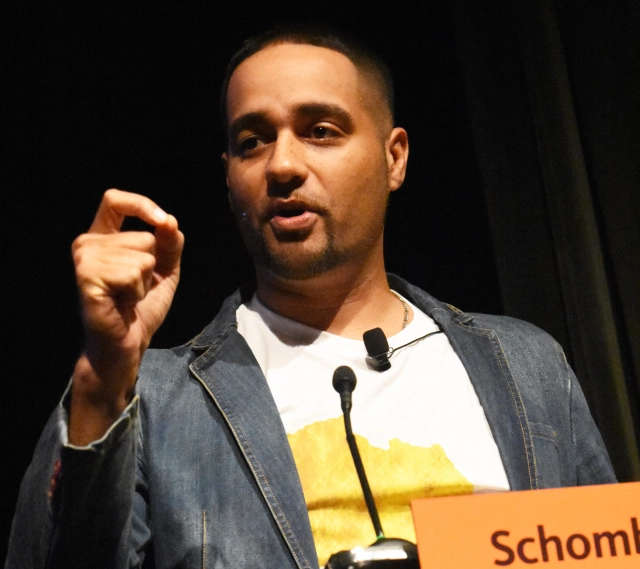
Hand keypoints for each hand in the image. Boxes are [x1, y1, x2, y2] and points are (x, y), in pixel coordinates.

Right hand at [70, 189, 183, 443]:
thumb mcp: (164, 271)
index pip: (115, 201)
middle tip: (135, 288)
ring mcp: (84, 259)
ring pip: (143, 255)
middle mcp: (88, 243)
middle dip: (153, 266)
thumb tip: (170, 220)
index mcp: (103, 237)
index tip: (163, 220)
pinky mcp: (87, 277)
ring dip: (144, 282)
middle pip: (143, 236)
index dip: (141, 204)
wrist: (128, 344)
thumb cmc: (141, 308)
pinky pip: (133, 272)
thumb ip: (170, 244)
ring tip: (128, 297)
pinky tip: (122, 303)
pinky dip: (137, 291)